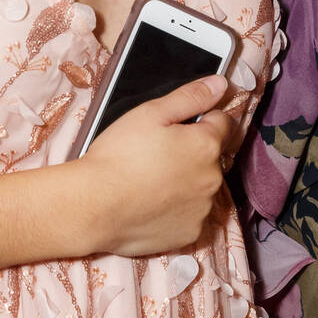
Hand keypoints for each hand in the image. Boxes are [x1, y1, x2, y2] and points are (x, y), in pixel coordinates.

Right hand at [83, 74, 233, 257]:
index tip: (182, 126)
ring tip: (153, 181)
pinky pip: (191, 216)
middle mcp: (213, 178)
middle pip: (213, 158)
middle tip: (160, 154)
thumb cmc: (119, 155)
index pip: (223, 123)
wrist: (94, 206)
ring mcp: (202, 209)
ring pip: (202, 188)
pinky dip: (178, 210)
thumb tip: (221, 84)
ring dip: (188, 182)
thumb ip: (190, 97)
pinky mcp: (189, 233)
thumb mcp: (151, 113)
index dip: (205, 119)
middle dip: (195, 153)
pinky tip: (153, 204)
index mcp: (206, 145)